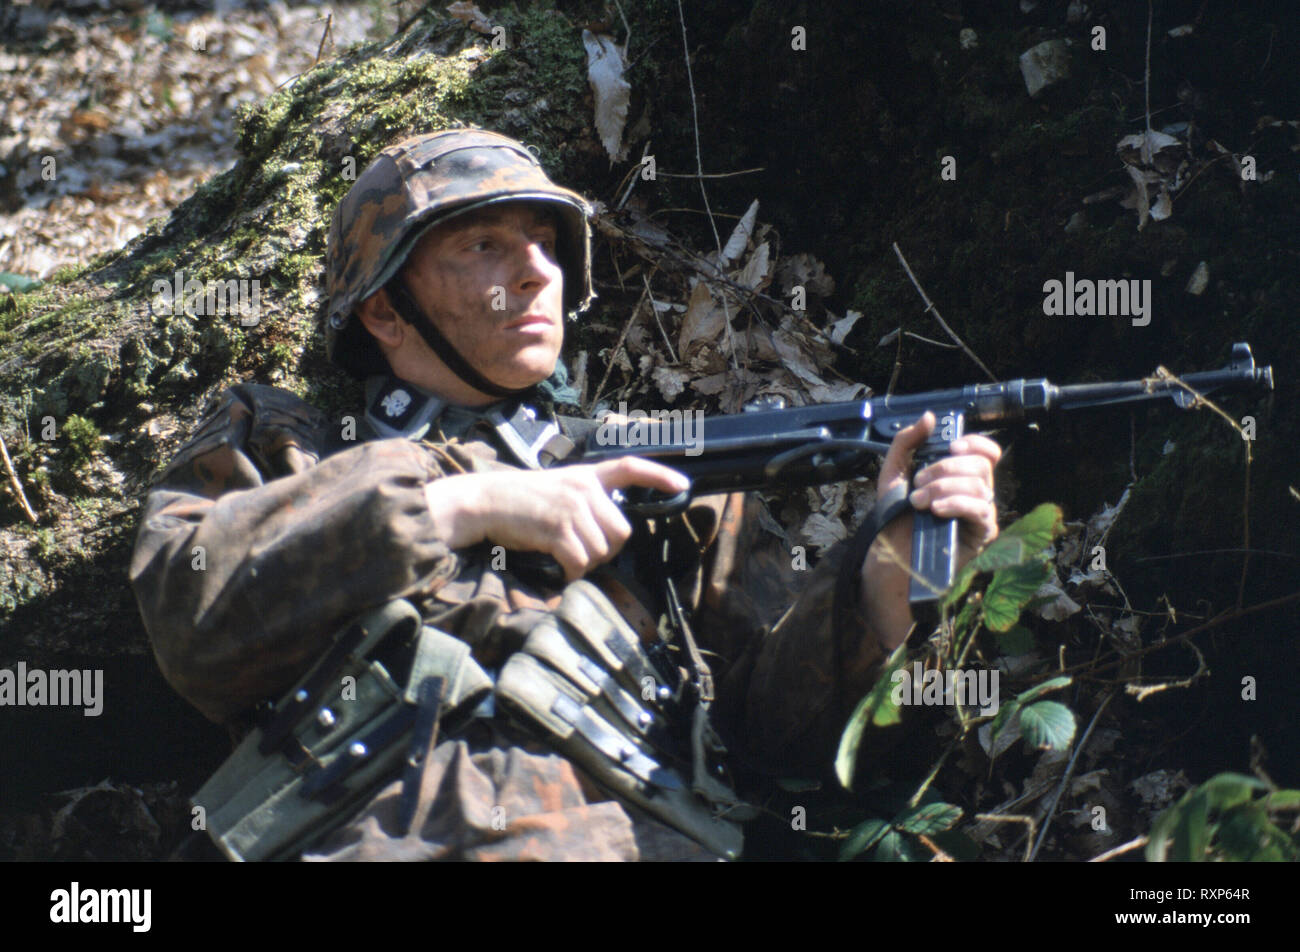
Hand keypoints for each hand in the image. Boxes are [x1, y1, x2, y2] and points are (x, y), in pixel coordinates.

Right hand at [424, 458, 689, 580]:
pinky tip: (559, 569)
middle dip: (607, 550)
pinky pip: (581, 562)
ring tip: (564, 557)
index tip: (683, 484)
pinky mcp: (559, 529)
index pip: (630, 467)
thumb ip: (584, 502)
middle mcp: (584, 489)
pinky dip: (572, 573)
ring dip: (586, 564)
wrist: (485, 502)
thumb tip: (607, 535)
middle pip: (622, 531)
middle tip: (582, 553)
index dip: (660, 474)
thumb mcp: (557, 489)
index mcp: (586, 476)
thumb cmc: (519, 501)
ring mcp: (572, 508)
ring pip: (602, 551)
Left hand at [860, 412, 1000, 652]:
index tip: (950, 446)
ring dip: (944, 488)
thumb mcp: (894, 472)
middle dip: (946, 469)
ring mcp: (981, 513)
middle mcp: (976, 492)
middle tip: (919, 483)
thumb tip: (929, 417)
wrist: (888, 555)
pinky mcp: (982, 534)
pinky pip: (981, 510)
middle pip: (980, 467)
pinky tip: (935, 509)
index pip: (986, 452)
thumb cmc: (893, 516)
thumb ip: (907, 442)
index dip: (974, 444)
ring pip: (980, 486)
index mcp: (960, 475)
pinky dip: (957, 504)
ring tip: (918, 501)